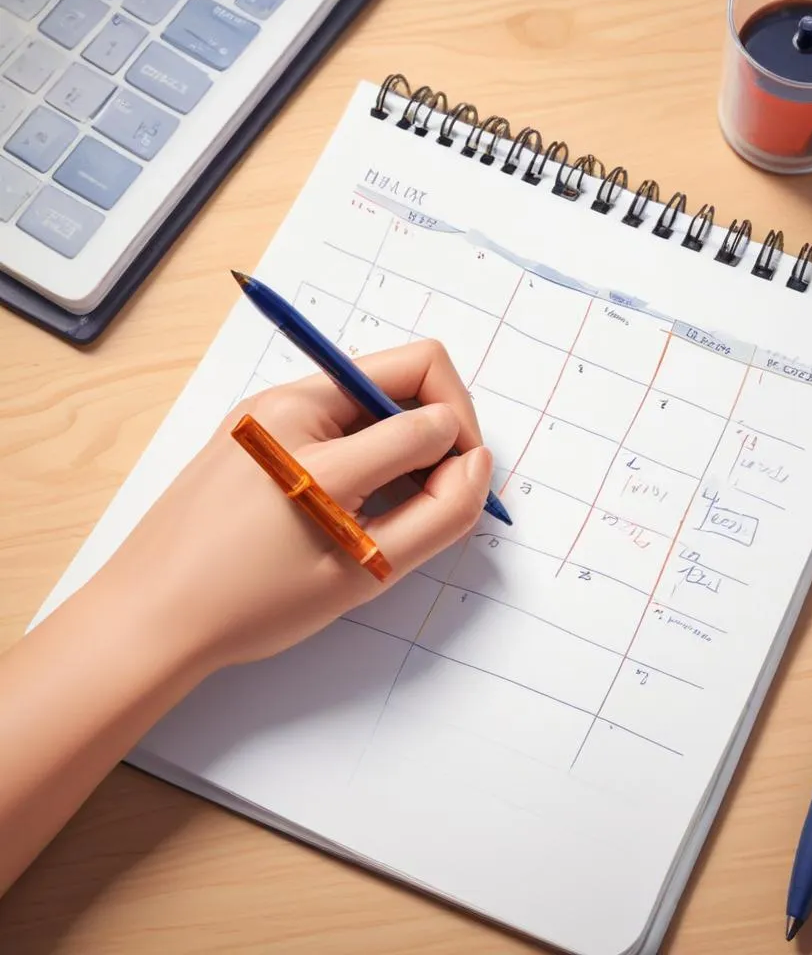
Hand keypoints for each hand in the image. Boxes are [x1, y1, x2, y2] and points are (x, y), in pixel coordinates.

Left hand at [88, 339, 493, 670]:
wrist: (148, 621)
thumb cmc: (249, 603)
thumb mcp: (362, 567)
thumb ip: (440, 513)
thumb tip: (477, 464)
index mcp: (311, 428)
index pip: (430, 401)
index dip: (463, 447)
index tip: (456, 498)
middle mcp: (287, 400)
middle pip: (403, 374)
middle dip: (440, 431)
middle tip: (432, 498)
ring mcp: (266, 410)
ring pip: (371, 398)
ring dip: (402, 445)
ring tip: (387, 511)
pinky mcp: (255, 428)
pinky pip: (335, 418)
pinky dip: (367, 452)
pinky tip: (352, 504)